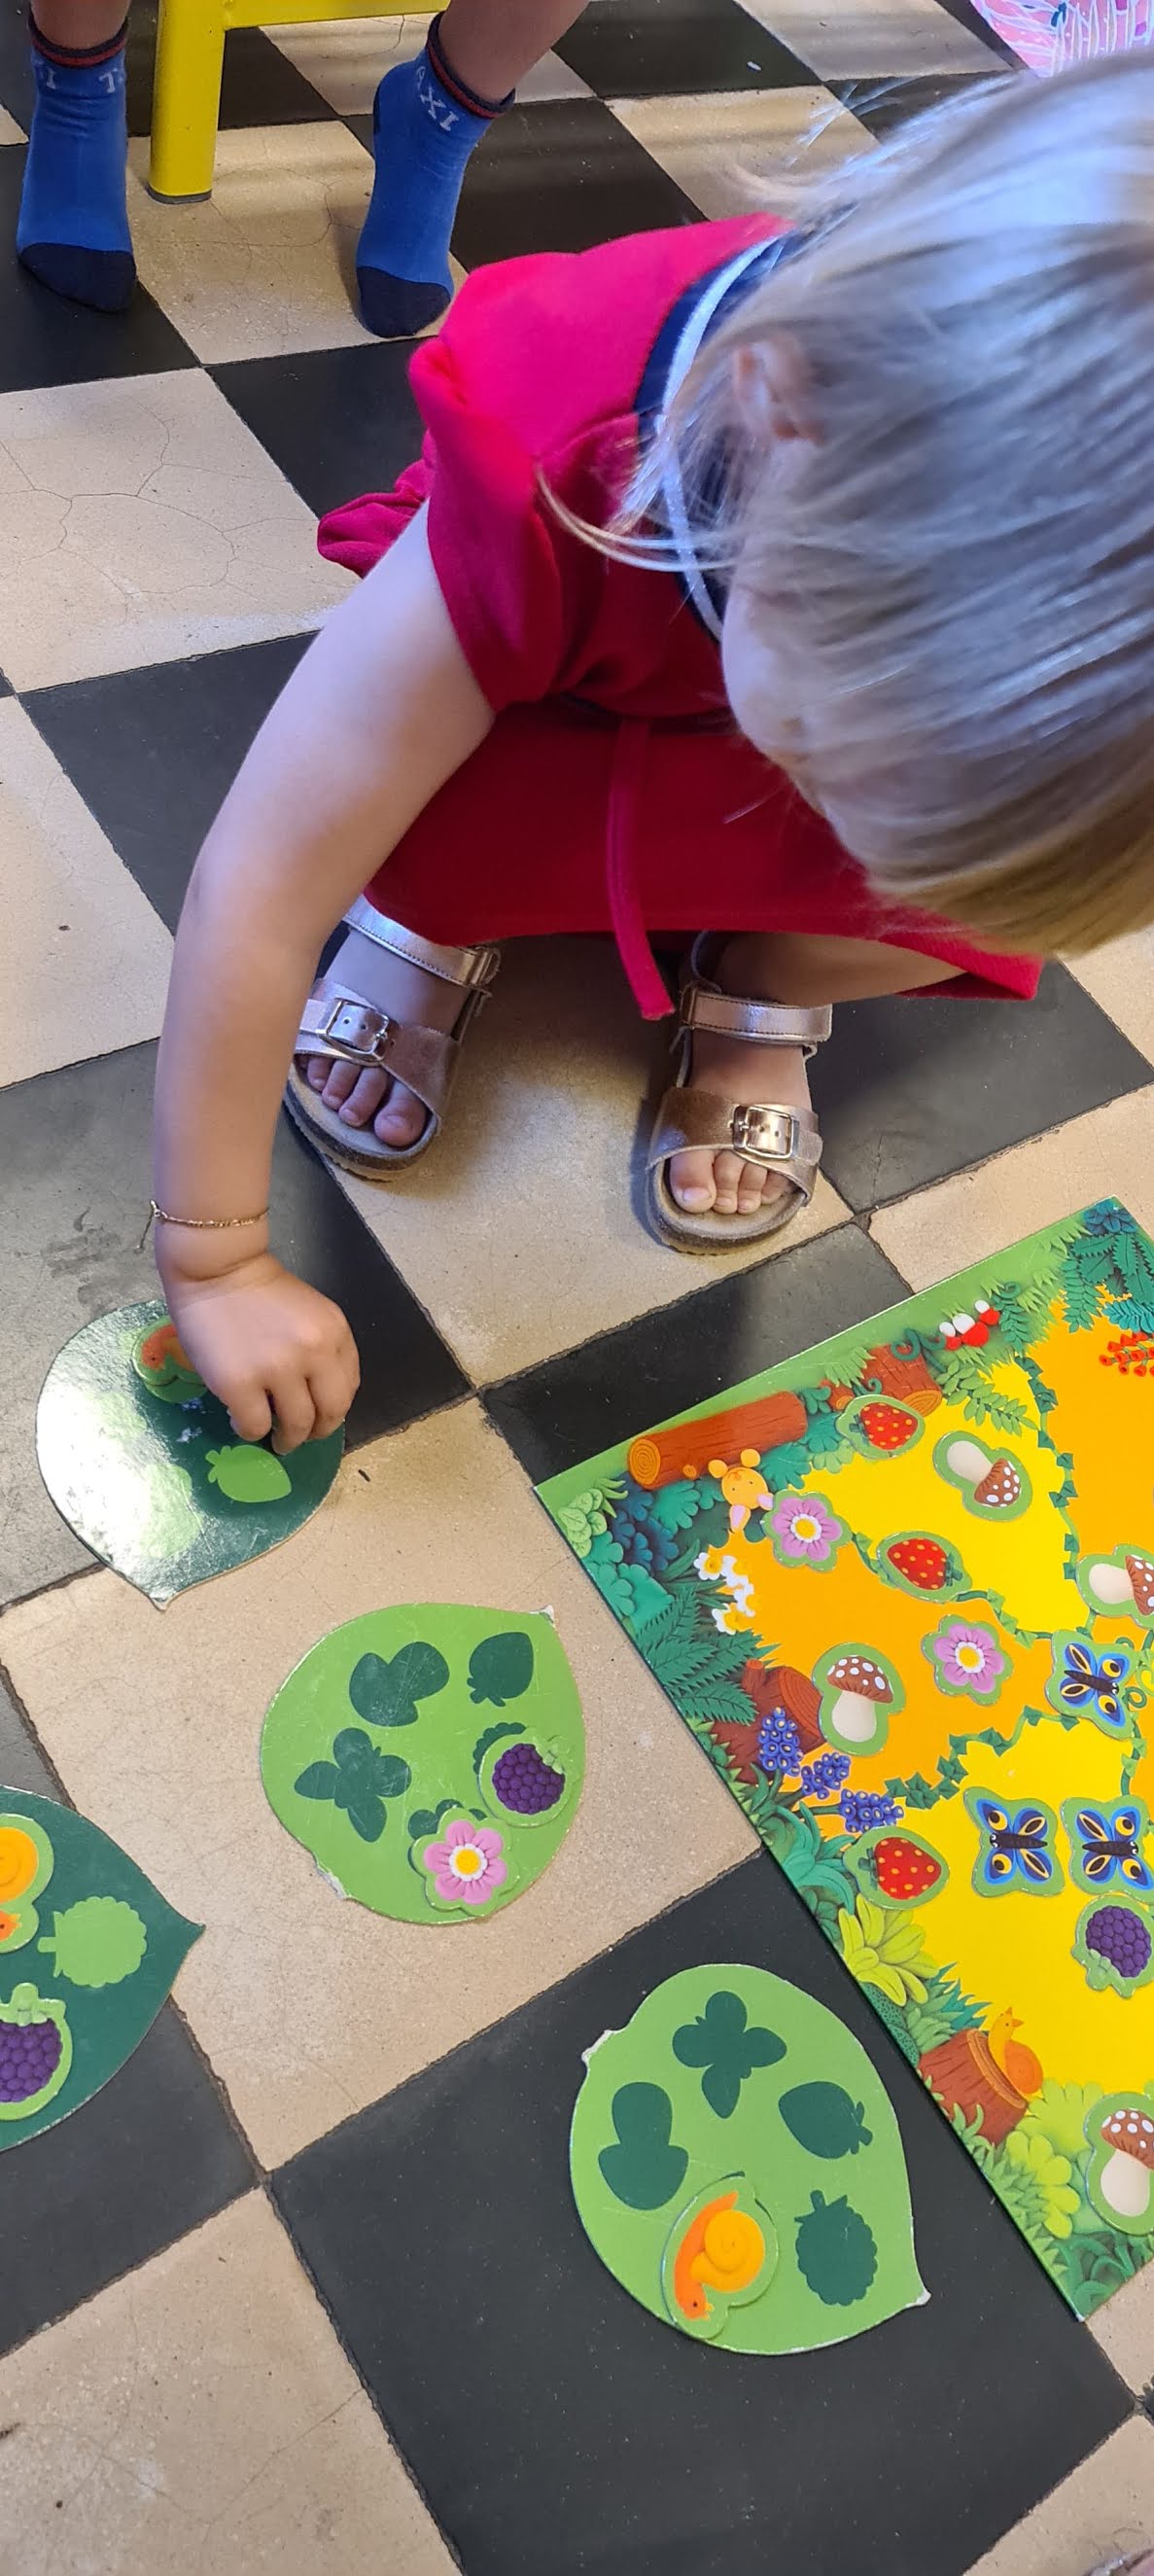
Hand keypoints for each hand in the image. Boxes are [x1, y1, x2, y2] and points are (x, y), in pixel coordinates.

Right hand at [161, 1250, 359, 1450]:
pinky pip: (254, 1425)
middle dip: (319, 1432)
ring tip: (278, 1440)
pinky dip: (251, 1431)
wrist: (215, 1268)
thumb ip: (321, 1348)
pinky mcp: (239, 1384)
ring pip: (295, 1427)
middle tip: (302, 1437)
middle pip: (331, 1413)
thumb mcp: (309, 1312)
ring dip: (288, 1440)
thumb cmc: (259, 1288)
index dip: (334, 1408)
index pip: (348, 1386)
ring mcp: (276, 1370)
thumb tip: (316, 1395)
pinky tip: (244, 1422)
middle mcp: (313, 1353)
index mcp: (334, 1333)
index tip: (320, 1415)